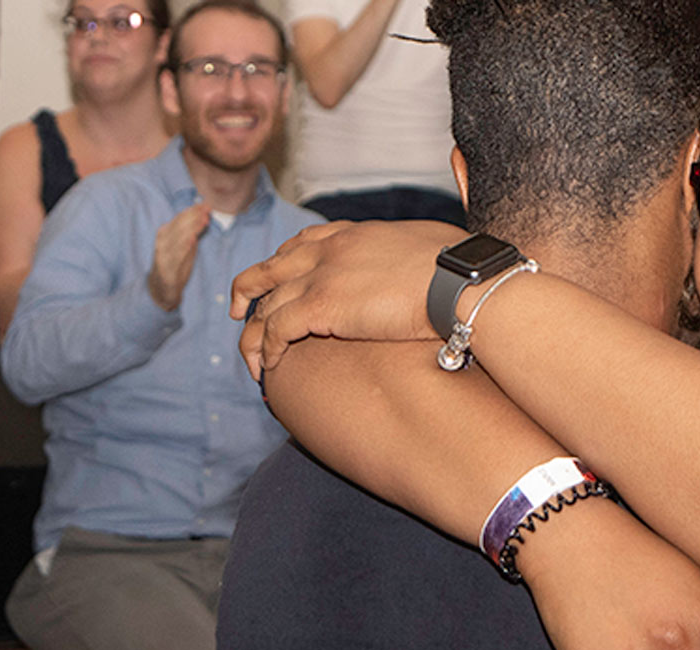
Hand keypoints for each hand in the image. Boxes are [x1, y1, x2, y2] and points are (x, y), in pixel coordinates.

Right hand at [146, 203, 212, 311]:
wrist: (161, 290)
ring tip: (204, 220)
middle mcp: (162, 241)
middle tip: (207, 208)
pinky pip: (175, 256)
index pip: (180, 218)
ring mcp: (162, 254)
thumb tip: (204, 214)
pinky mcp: (165, 269)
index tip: (206, 204)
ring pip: (178, 238)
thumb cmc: (175, 265)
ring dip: (191, 228)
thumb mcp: (185, 246)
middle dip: (194, 216)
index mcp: (165, 233)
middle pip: (179, 225)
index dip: (193, 210)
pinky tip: (192, 240)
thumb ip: (192, 231)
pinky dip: (183, 247)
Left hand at [231, 218, 465, 376]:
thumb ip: (416, 251)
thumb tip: (434, 260)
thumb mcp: (433, 245)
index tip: (278, 276)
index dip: (284, 261)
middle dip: (249, 289)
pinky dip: (267, 347)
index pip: (305, 242)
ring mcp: (322, 276)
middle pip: (272, 267)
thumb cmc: (461, 269)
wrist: (461, 282)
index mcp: (355, 234)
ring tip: (252, 357)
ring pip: (267, 303)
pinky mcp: (321, 306)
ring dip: (254, 331)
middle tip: (238, 308)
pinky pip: (277, 328)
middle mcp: (330, 249)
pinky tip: (268, 366)